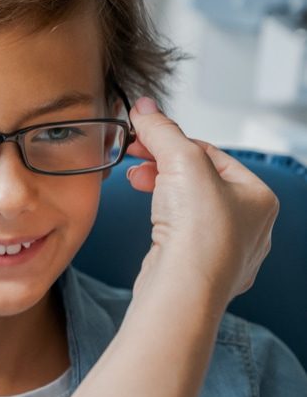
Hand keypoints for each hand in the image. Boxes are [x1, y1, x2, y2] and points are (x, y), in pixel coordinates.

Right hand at [125, 98, 277, 308]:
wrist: (182, 289)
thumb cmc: (198, 234)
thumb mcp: (181, 162)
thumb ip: (162, 132)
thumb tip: (145, 107)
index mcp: (260, 197)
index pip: (212, 154)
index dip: (172, 142)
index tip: (143, 136)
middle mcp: (250, 227)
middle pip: (200, 181)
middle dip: (163, 167)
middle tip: (135, 160)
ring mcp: (227, 253)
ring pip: (191, 209)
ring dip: (161, 192)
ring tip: (137, 184)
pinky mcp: (201, 272)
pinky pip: (183, 237)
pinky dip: (164, 222)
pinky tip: (151, 222)